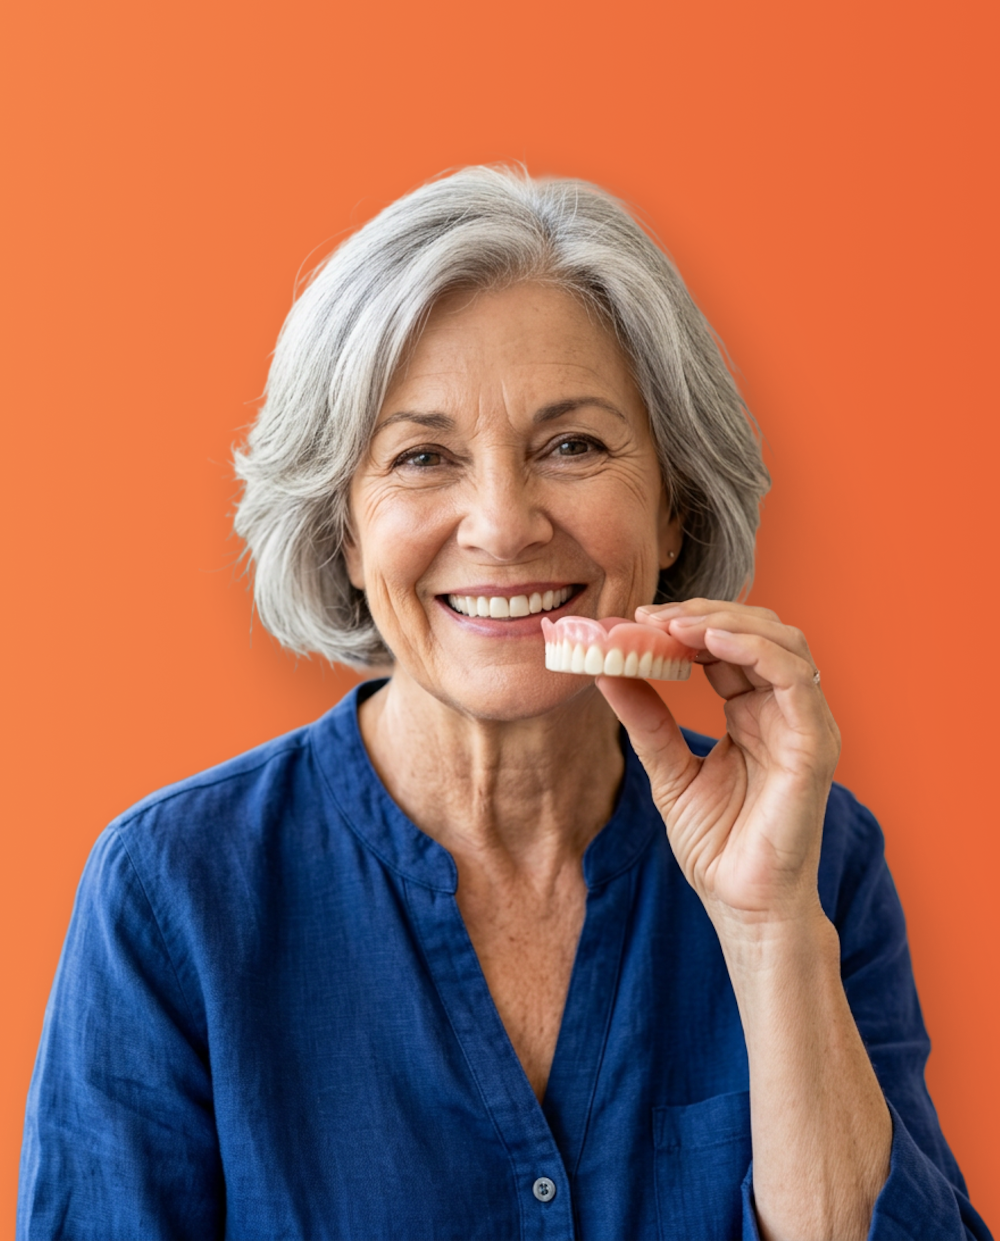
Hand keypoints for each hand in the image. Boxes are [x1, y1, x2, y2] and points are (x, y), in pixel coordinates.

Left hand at [597, 599, 840, 929]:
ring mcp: (805, 726)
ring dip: (726, 621)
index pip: (730, 645)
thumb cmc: (718, 846)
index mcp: (754, 713)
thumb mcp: (668, 772)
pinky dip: (754, 649)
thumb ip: (646, 720)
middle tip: (649, 616)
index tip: (635, 620)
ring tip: (673, 625)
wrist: (743, 907)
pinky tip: (709, 642)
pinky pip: (795, 679)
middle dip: (703, 614)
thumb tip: (606, 669)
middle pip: (760, 631)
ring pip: (783, 642)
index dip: (687, 624)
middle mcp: (785, 712)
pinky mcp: (814, 746)